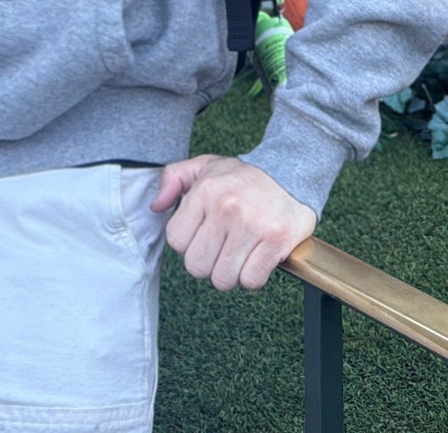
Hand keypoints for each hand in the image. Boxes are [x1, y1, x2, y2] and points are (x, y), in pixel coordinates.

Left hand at [151, 154, 316, 290]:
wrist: (291, 171)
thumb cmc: (243, 177)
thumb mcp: (205, 166)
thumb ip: (173, 179)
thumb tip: (156, 206)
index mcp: (205, 190)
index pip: (177, 241)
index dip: (189, 243)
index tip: (204, 234)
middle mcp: (226, 207)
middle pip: (197, 267)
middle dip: (208, 263)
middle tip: (223, 248)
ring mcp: (252, 224)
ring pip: (223, 279)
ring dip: (231, 273)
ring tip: (240, 252)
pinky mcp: (277, 240)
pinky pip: (251, 281)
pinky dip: (253, 276)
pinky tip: (257, 257)